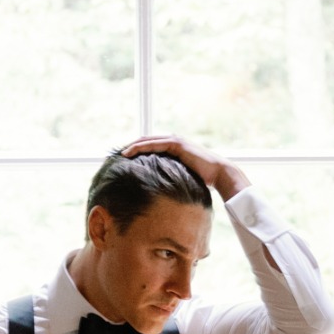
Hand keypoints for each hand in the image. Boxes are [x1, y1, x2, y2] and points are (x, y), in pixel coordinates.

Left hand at [121, 134, 249, 203]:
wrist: (218, 174)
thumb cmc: (202, 180)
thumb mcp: (180, 179)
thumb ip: (169, 179)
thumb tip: (158, 193)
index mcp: (173, 149)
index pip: (150, 147)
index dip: (135, 151)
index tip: (122, 160)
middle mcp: (173, 142)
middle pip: (146, 141)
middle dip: (130, 147)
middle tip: (115, 155)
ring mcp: (175, 141)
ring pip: (147, 140)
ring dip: (131, 146)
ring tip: (118, 153)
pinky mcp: (177, 144)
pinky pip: (154, 143)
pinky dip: (140, 147)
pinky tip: (128, 153)